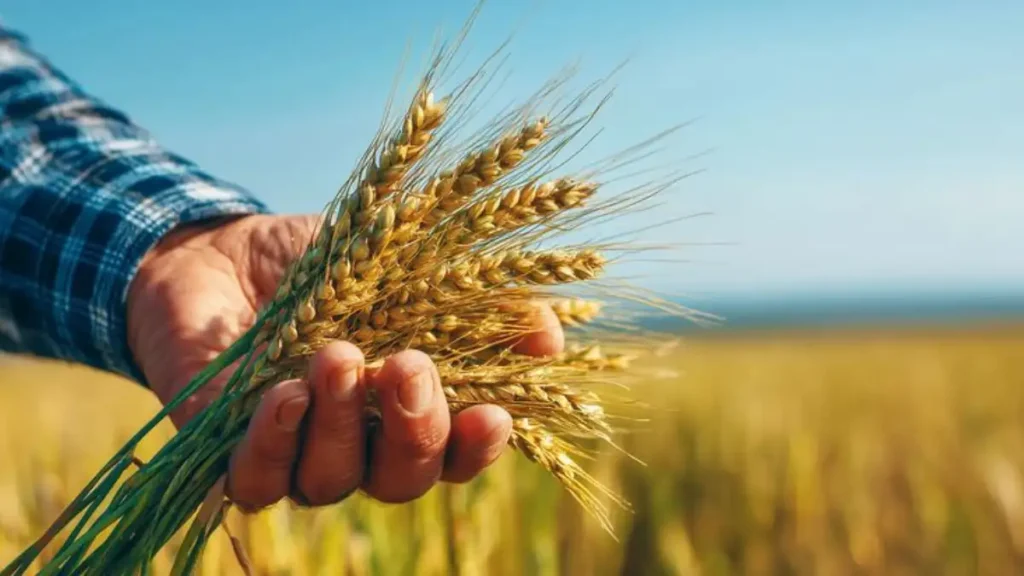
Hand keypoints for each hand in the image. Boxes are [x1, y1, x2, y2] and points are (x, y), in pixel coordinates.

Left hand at [126, 214, 563, 508]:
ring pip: (332, 483)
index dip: (478, 448)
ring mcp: (295, 456)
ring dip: (341, 424)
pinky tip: (284, 394)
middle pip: (401, 482)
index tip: (494, 414)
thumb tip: (549, 337)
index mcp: (404, 411)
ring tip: (336, 355)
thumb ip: (477, 297)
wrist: (219, 250)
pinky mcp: (229, 454)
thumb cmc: (324, 262)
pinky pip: (257, 482)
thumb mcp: (407, 262)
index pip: (456, 458)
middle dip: (413, 430)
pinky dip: (274, 443)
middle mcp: (358, 447)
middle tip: (407, 365)